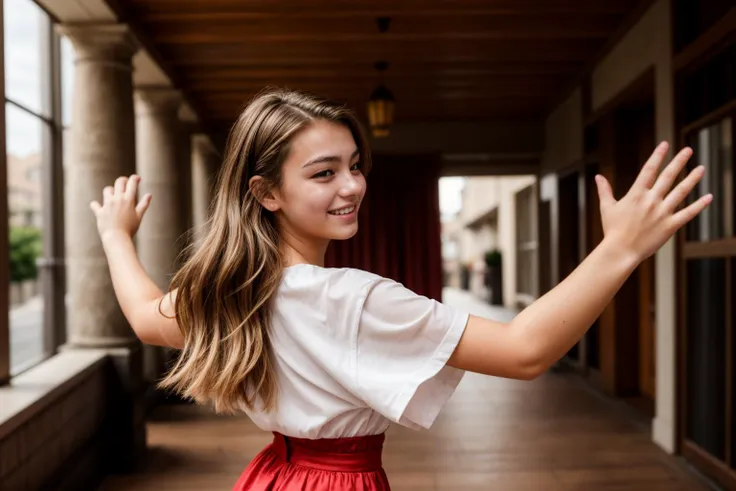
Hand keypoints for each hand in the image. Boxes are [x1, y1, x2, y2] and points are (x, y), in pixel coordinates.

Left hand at [90, 175, 151, 240]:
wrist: (117, 238)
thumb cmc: (130, 229)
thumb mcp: (139, 216)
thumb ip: (144, 204)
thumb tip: (149, 194)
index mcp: (128, 200)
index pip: (132, 183)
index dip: (135, 178)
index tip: (137, 178)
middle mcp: (117, 199)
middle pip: (119, 182)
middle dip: (123, 180)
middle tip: (125, 182)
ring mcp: (107, 204)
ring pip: (107, 190)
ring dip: (111, 191)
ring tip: (113, 195)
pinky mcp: (99, 212)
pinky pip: (95, 204)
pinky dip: (96, 205)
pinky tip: (98, 207)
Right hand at [595, 142, 711, 262]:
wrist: (620, 250)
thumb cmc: (612, 230)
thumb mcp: (607, 207)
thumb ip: (604, 190)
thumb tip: (598, 176)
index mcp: (636, 194)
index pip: (649, 170)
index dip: (657, 156)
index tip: (665, 144)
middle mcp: (651, 200)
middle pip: (668, 176)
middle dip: (679, 162)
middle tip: (688, 150)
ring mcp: (662, 213)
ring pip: (680, 192)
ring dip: (692, 179)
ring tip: (701, 168)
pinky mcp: (670, 226)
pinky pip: (687, 213)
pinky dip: (699, 205)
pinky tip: (708, 197)